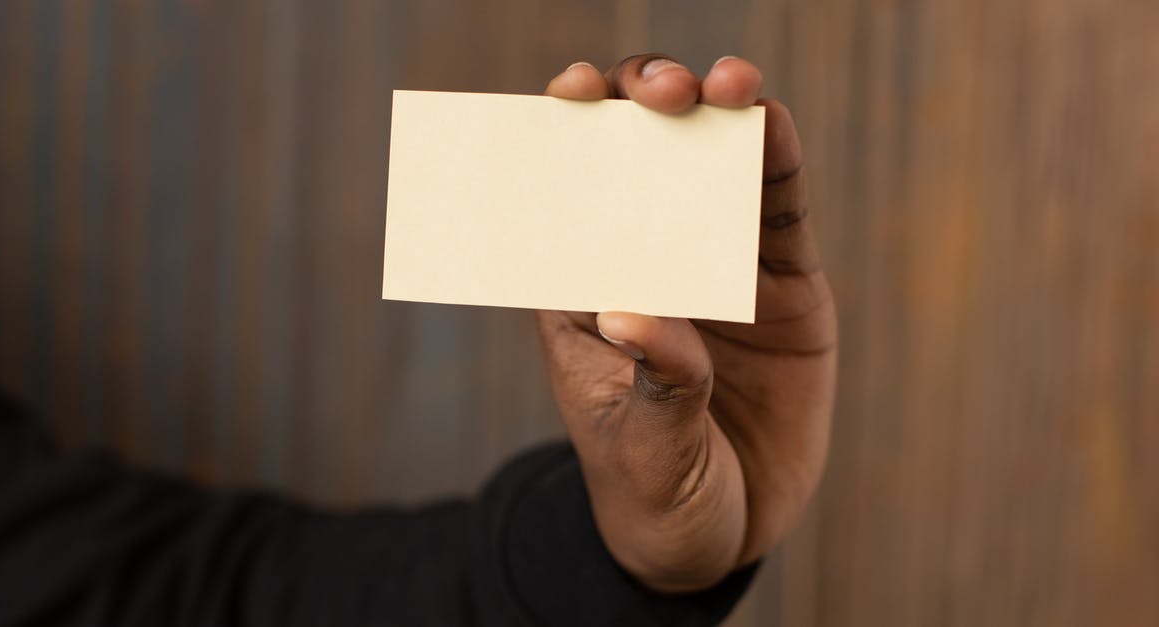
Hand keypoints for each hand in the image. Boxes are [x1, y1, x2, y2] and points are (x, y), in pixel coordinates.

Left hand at [538, 54, 836, 592]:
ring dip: (716, 113)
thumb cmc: (653, 492)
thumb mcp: (643, 451)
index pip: (568, 195)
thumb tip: (635, 314)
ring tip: (725, 85)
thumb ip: (654, 385)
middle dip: (643, 105)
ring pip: (711, 166)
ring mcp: (718, 266)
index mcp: (585, 294)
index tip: (570, 93)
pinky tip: (770, 125)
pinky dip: (776, 161)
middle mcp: (648, 264)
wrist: (724, 537)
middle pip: (638, 159)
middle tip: (659, 93)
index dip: (567, 133)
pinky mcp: (781, 284)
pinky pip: (780, 209)